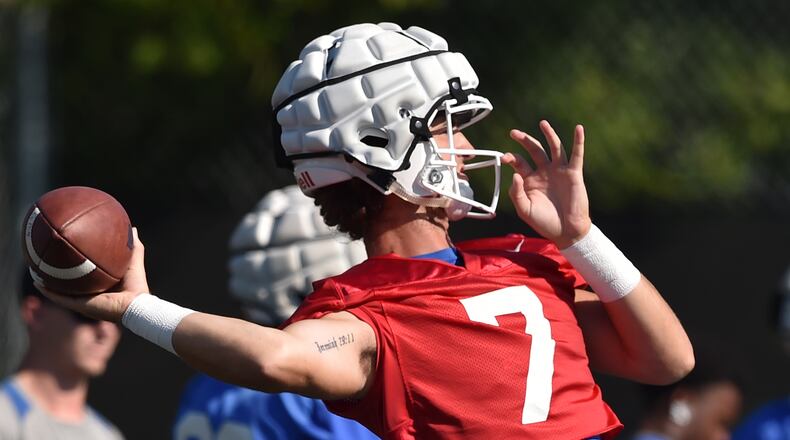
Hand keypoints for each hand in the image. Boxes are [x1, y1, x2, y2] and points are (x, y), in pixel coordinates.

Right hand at [36, 228, 150, 322]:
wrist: (135, 304)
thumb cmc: (136, 285)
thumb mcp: (133, 260)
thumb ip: (133, 246)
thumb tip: (132, 228)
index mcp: (99, 284)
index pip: (83, 273)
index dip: (75, 263)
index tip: (67, 251)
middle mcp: (88, 293)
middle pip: (68, 282)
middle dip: (57, 272)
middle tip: (46, 259)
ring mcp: (82, 301)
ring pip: (59, 291)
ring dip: (47, 282)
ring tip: (35, 271)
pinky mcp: (79, 306)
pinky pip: (59, 298)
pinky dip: (48, 292)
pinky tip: (38, 282)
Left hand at [503, 120, 590, 248]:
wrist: (566, 231)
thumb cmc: (544, 222)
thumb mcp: (524, 210)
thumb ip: (516, 193)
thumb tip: (514, 175)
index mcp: (530, 180)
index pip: (519, 162)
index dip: (511, 158)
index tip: (505, 157)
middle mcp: (544, 172)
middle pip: (534, 150)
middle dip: (524, 140)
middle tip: (514, 133)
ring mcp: (559, 171)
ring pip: (554, 148)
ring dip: (549, 135)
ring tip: (542, 123)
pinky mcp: (573, 173)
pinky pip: (577, 154)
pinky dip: (578, 141)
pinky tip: (578, 128)